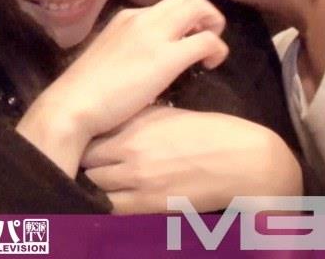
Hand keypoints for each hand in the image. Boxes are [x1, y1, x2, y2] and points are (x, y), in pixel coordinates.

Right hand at [17, 0, 228, 176]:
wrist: (71, 104)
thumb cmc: (83, 91)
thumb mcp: (108, 55)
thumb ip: (128, 48)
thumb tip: (145, 60)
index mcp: (127, 18)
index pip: (167, 4)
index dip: (184, 19)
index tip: (184, 40)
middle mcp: (141, 17)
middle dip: (206, 15)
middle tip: (205, 41)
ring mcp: (154, 35)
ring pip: (199, 7)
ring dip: (214, 25)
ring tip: (209, 53)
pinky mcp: (167, 57)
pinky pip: (207, 40)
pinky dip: (217, 50)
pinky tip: (207, 66)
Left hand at [82, 106, 302, 213]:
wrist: (242, 160)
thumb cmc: (207, 132)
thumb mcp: (165, 115)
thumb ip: (134, 121)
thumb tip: (108, 124)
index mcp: (134, 126)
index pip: (88, 137)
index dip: (82, 143)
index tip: (82, 146)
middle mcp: (130, 151)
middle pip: (86, 163)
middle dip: (83, 166)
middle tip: (85, 168)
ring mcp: (138, 180)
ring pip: (95, 188)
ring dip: (93, 187)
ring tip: (94, 186)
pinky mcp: (150, 205)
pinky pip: (113, 209)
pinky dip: (106, 206)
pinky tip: (110, 202)